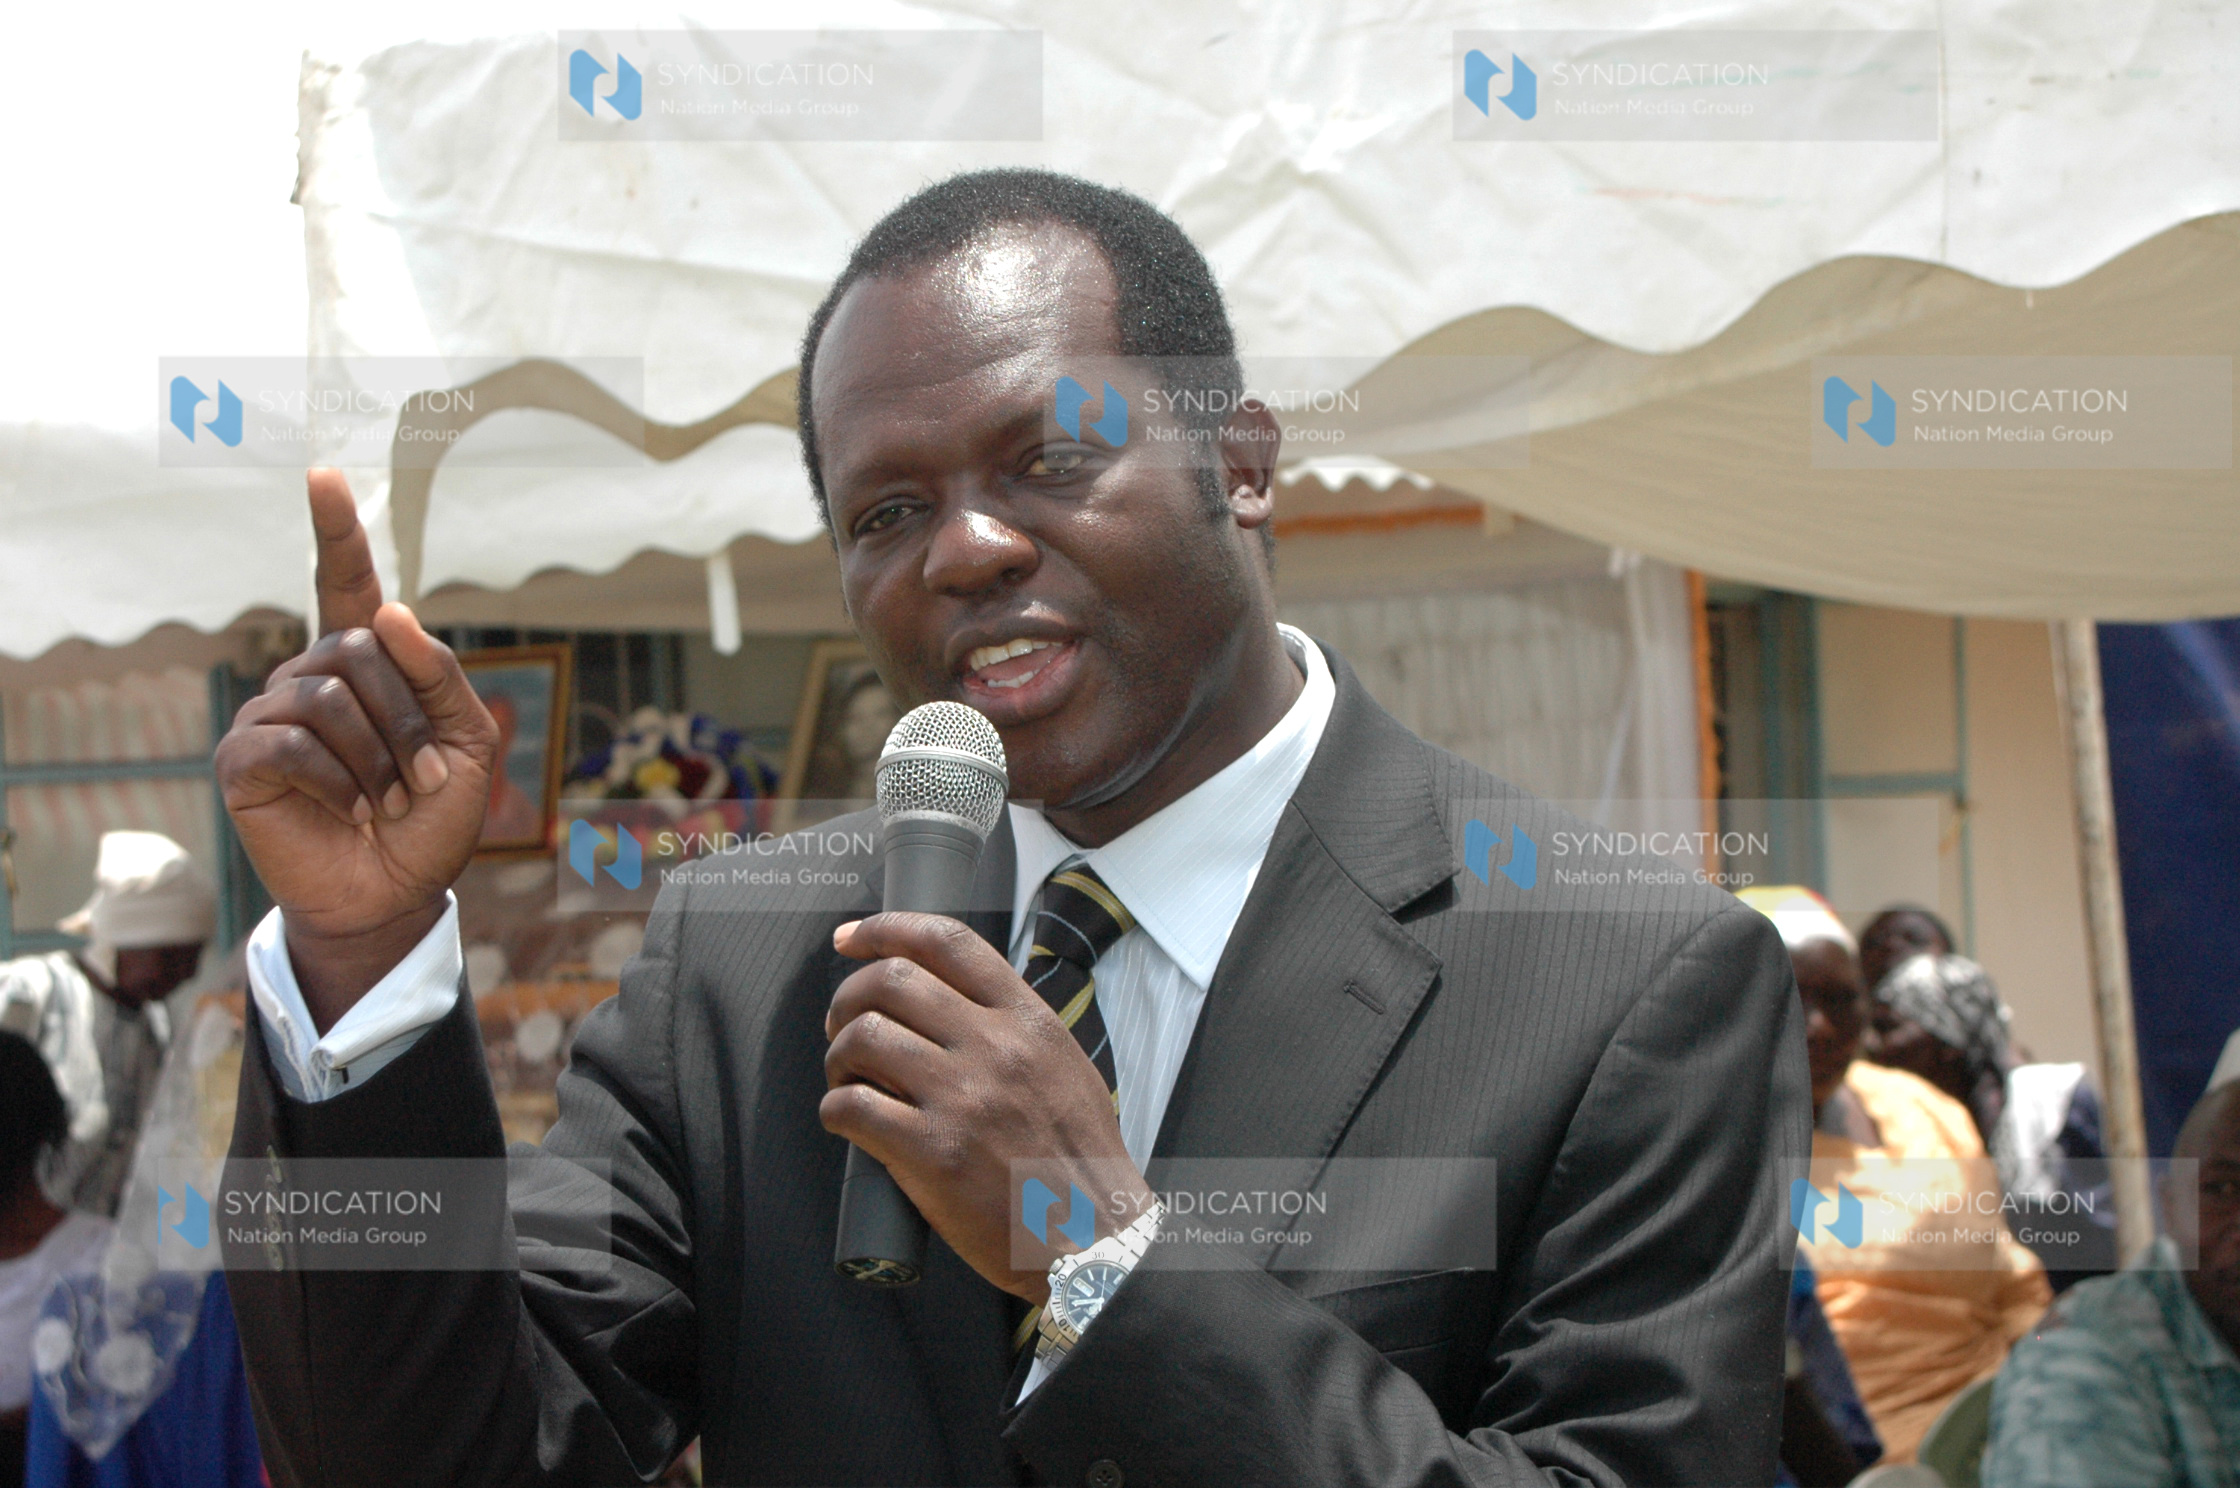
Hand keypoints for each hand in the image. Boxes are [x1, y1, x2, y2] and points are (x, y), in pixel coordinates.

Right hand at [214, 469, 498, 1028]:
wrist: (395, 894)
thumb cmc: (431, 819)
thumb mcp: (467, 744)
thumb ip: (442, 676)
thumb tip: (390, 612)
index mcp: (365, 664)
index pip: (344, 583)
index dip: (336, 530)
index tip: (322, 473)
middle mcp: (310, 675)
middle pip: (358, 646)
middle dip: (406, 716)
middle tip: (422, 779)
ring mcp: (270, 712)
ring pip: (328, 694)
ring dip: (380, 754)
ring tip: (389, 800)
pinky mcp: (244, 758)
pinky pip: (293, 740)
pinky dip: (339, 778)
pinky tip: (351, 809)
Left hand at [822, 913, 1154, 1301]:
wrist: (1094, 1239)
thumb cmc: (1079, 1161)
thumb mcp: (1065, 1067)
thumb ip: (1014, 1028)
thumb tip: (951, 1002)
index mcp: (1028, 1020)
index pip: (946, 941)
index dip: (885, 928)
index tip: (850, 938)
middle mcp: (995, 1048)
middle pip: (891, 981)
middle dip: (847, 997)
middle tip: (842, 1025)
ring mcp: (963, 1098)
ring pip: (863, 1037)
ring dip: (838, 1055)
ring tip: (848, 1077)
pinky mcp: (933, 1153)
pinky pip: (852, 1108)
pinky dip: (835, 1109)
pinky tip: (847, 1120)